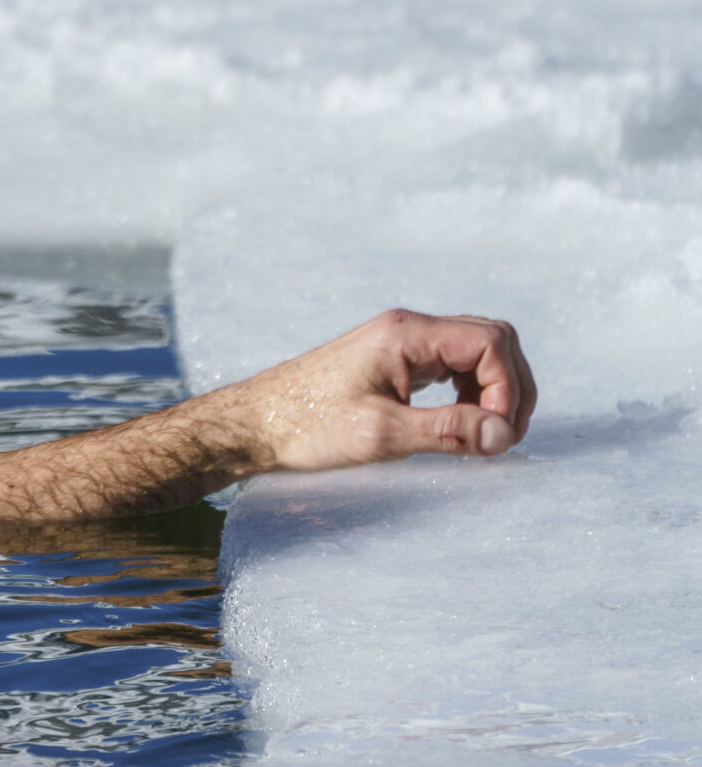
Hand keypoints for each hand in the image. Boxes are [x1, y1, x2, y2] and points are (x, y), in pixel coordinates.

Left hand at [208, 309, 536, 474]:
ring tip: (486, 436)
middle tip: (504, 437)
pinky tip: (461, 425)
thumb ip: (446, 431)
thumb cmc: (307, 426)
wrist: (255, 423)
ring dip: (493, 391)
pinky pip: (452, 367)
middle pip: (492, 341)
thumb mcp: (381, 434)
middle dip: (510, 387)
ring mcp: (401, 342)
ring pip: (476, 353)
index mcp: (405, 333)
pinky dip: (470, 393)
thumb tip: (504, 435)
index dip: (508, 388)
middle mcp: (407, 329)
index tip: (497, 434)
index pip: (491, 342)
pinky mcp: (394, 361)